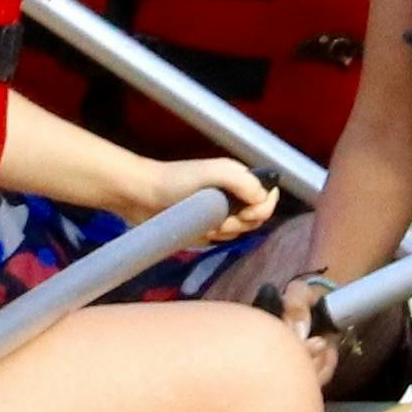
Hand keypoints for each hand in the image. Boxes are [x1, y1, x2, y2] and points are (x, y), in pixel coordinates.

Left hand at [140, 153, 281, 240]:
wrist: (142, 195)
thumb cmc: (176, 180)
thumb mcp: (213, 172)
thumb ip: (242, 181)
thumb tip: (263, 199)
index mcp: (239, 178)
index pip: (268, 196)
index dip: (263, 208)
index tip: (244, 212)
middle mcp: (234, 194)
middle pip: (257, 217)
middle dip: (242, 222)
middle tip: (219, 219)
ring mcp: (221, 212)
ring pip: (240, 231)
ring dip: (226, 231)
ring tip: (206, 222)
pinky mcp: (207, 228)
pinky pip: (222, 239)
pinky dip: (214, 237)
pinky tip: (200, 230)